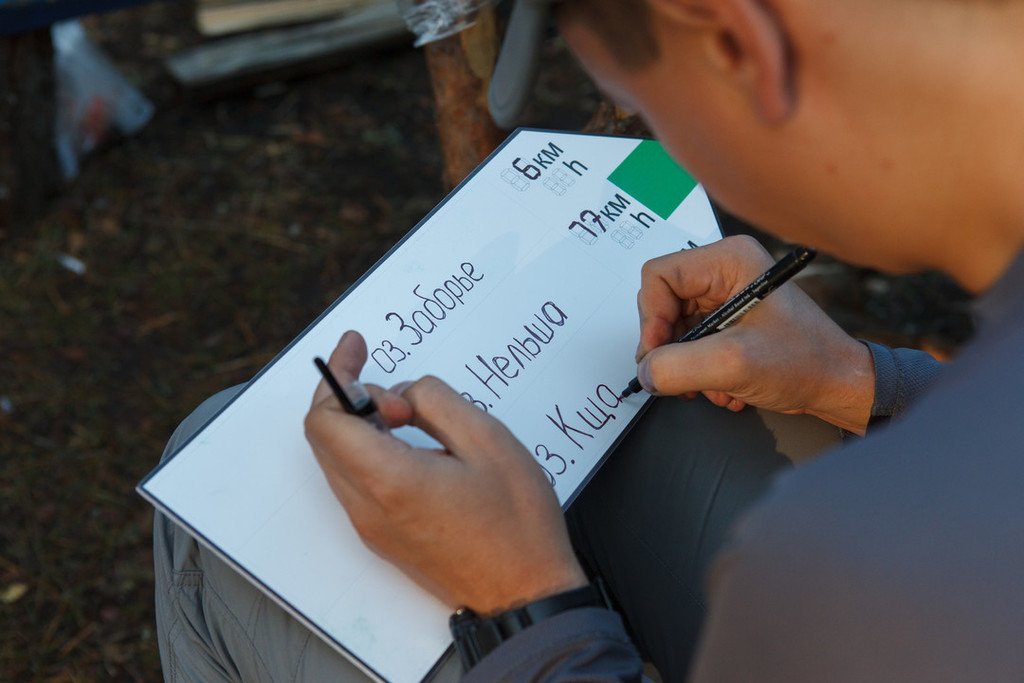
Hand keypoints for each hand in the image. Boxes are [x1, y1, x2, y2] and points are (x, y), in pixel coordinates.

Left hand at [304, 331, 587, 614]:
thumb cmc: (516, 523)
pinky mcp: (383, 537)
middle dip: (348, 396)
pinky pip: (356, 481)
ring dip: (359, 425)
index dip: (338, 375)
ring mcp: (371, 527)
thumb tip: (403, 396)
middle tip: (396, 389)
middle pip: (324, 437)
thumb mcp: (487, 439)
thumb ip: (435, 401)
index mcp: (389, 480)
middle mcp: (367, 507)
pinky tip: (408, 442)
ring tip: (409, 414)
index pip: (325, 419)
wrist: (524, 595)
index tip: (358, 347)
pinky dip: (368, 450)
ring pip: (338, 459)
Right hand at [635, 235, 874, 433]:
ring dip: (687, 365)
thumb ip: (678, 366)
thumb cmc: (804, 362)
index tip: (658, 354)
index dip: (651, 318)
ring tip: (713, 387)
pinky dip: (701, 371)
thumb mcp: (733, 364)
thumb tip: (645, 372)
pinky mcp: (729, 321)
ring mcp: (726, 297)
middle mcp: (724, 271)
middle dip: (670, 347)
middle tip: (683, 377)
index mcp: (728, 260)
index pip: (658, 277)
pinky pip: (691, 342)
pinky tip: (726, 388)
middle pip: (662, 304)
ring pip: (674, 328)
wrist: (839, 385)